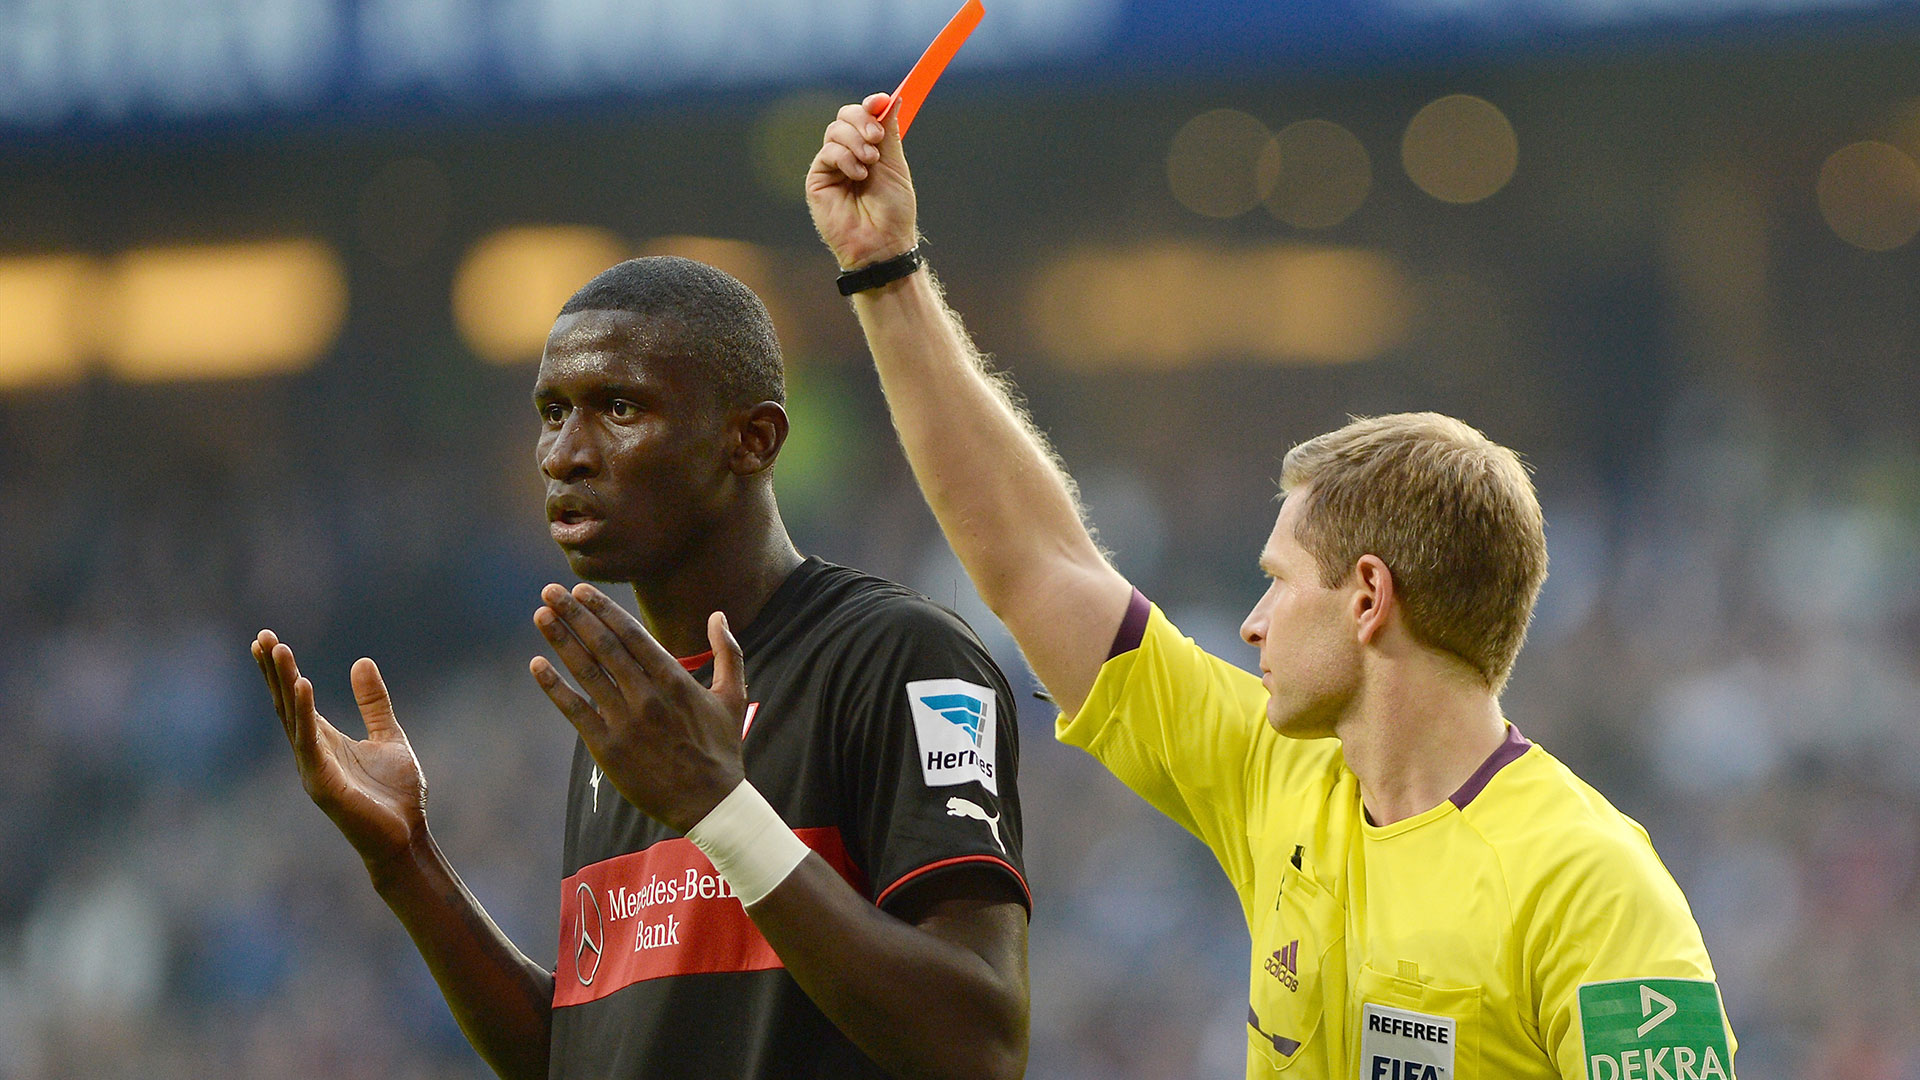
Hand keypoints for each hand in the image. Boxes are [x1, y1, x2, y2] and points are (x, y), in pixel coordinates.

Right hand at [253, 631, 427, 869]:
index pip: (295, 700)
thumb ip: (373, 703)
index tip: (267, 640)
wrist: (406, 836)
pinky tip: (302, 684)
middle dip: (273, 671)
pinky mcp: (322, 783)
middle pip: (286, 704)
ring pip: (292, 718)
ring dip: (284, 682)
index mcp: (325, 741)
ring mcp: (313, 767)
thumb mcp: (388, 737)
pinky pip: (309, 741)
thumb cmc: (395, 794)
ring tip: (276, 650)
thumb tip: (361, 661)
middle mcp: (311, 752)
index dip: (282, 671)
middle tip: (262, 636)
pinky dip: (304, 712)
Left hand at [529, 584, 746, 833]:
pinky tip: (537, 664)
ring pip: (587, 672)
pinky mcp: (608, 748)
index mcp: (675, 681)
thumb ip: (728, 652)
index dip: (604, 610)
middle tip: (551, 591)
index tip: (582, 591)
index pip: (632, 635)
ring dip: (561, 640)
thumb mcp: (732, 697)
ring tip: (541, 615)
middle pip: (604, 646)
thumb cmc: (721, 749)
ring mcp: (625, 722)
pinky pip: (575, 711)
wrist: (709, 803)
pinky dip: (554, 687)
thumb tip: (718, 615)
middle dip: (575, 614)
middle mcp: (647, 696)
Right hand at [807, 95, 918, 271]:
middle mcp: (850, 153)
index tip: (881, 100)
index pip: (864, 116)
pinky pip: (827, 152)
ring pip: (836, 131)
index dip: (871, 105)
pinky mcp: (818, 179)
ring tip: (870, 162)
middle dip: (862, 120)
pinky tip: (858, 175)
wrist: (882, 243)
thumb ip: (890, 133)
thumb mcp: (895, 166)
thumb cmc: (893, 212)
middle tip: (877, 137)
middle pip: (845, 116)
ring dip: (856, 141)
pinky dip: (845, 158)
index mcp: (871, 149)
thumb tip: (893, 100)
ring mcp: (832, 166)